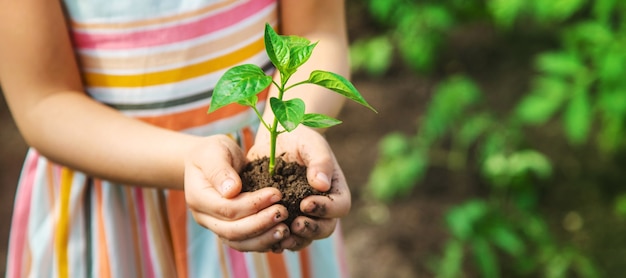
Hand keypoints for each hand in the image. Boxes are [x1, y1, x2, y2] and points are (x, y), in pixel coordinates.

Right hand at [184, 135, 289, 251]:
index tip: (276, 194)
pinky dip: (263, 242)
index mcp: (198, 197)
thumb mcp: (215, 150)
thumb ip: (220, 169)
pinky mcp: (228, 230)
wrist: (209, 160)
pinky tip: (281, 238)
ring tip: (285, 230)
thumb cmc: (213, 152)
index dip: (253, 204)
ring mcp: (215, 226)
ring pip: (239, 242)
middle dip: (261, 224)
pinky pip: (245, 243)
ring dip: (263, 239)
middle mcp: (204, 217)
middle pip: (233, 231)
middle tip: (284, 213)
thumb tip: (232, 190)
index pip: (227, 209)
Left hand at [248, 127, 350, 251]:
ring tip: (281, 236)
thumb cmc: (299, 137)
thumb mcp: (311, 143)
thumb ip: (320, 161)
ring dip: (295, 240)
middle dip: (311, 229)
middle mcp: (322, 207)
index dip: (325, 209)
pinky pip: (284, 236)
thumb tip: (323, 184)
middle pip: (325, 228)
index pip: (340, 207)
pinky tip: (265, 235)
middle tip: (295, 224)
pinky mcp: (283, 218)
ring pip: (305, 238)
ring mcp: (303, 215)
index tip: (306, 203)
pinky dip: (276, 240)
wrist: (274, 139)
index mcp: (334, 190)